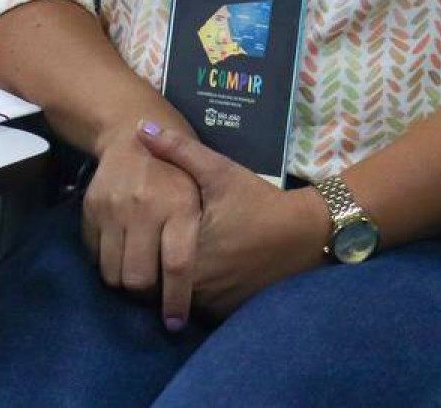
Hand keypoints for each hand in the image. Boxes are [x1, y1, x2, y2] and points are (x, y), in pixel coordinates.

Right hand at [81, 124, 202, 328]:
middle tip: (153, 292)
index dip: (176, 299)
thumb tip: (211, 284)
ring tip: (137, 274)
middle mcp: (144, 207)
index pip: (177, 265)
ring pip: (112, 273)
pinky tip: (121, 252)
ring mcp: (113, 208)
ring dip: (124, 283)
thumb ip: (204, 230)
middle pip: (138, 277)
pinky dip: (106, 263)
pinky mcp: (90, 209)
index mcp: (179, 204)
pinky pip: (94, 255)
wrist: (130, 131)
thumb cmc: (177, 170)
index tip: (175, 322)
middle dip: (146, 295)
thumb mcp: (203, 185)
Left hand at [137, 123, 328, 320]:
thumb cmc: (259, 200)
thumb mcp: (220, 171)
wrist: (305, 234)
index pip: (141, 259)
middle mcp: (197, 285)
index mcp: (187, 250)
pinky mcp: (228, 313)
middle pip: (155, 285)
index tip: (135, 234)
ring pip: (175, 300)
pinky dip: (193, 296)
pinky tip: (197, 275)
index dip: (136, 247)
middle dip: (150, 268)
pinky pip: (197, 309)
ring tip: (168, 261)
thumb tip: (139, 128)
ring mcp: (213, 304)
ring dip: (170, 286)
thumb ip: (178, 150)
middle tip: (148, 248)